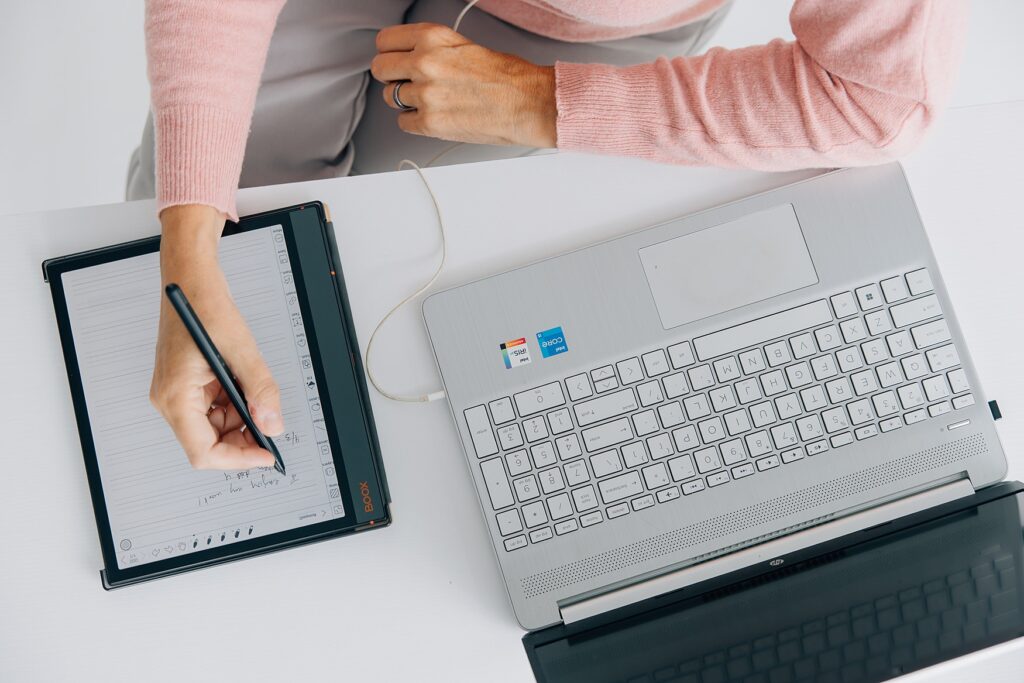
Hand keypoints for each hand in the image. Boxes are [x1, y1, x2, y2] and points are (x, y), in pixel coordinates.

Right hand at [150, 205, 283, 469]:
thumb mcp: (242, 351)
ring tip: (257, 395)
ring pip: (213, 428)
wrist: (191, 279)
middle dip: (242, 439)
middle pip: (207, 444)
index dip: (238, 460)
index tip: (268, 455)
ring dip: (240, 420)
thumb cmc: (205, 306)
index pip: (203, 453)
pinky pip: (213, 410)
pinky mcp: (187, 386)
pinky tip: (245, 386)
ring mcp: (177, 394)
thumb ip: (260, 392)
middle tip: (271, 426)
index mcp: (175, 397)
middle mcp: (170, 400)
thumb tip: (273, 426)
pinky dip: (234, 405)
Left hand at [371, 23, 555, 147]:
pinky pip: (403, 122)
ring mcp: (425, 95)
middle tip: (406, 81)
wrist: (529, 104)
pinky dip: (415, 122)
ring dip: (406, 100)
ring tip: (432, 100)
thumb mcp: (464, 46)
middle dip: (391, 76)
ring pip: (390, 98)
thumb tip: (411, 58)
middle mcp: (425, 63)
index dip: (389, 52)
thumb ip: (433, 49)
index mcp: (433, 38)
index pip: (385, 41)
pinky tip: (435, 116)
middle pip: (380, 69)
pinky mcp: (430, 123)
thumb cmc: (507, 77)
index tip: (395, 59)